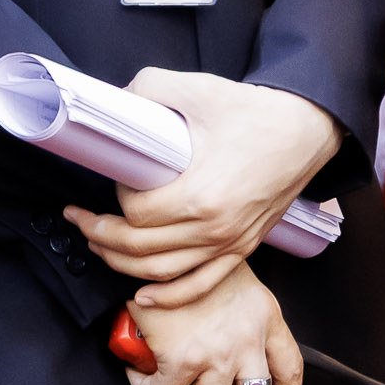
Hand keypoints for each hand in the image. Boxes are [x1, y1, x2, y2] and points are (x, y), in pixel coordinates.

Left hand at [65, 70, 339, 309]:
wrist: (305, 129)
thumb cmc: (253, 111)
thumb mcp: (194, 89)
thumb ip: (145, 90)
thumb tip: (113, 103)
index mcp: (200, 194)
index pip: (136, 215)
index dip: (114, 200)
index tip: (114, 179)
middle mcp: (214, 228)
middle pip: (141, 249)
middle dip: (101, 236)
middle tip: (79, 219)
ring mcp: (229, 243)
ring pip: (162, 273)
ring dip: (123, 264)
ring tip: (99, 246)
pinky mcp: (242, 248)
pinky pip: (200, 284)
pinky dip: (169, 295)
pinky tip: (144, 294)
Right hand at [124, 263, 303, 384]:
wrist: (159, 245)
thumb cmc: (190, 257)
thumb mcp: (236, 279)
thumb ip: (244, 314)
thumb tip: (232, 348)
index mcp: (265, 315)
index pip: (289, 370)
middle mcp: (248, 338)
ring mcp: (217, 352)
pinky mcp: (181, 359)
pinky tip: (140, 376)